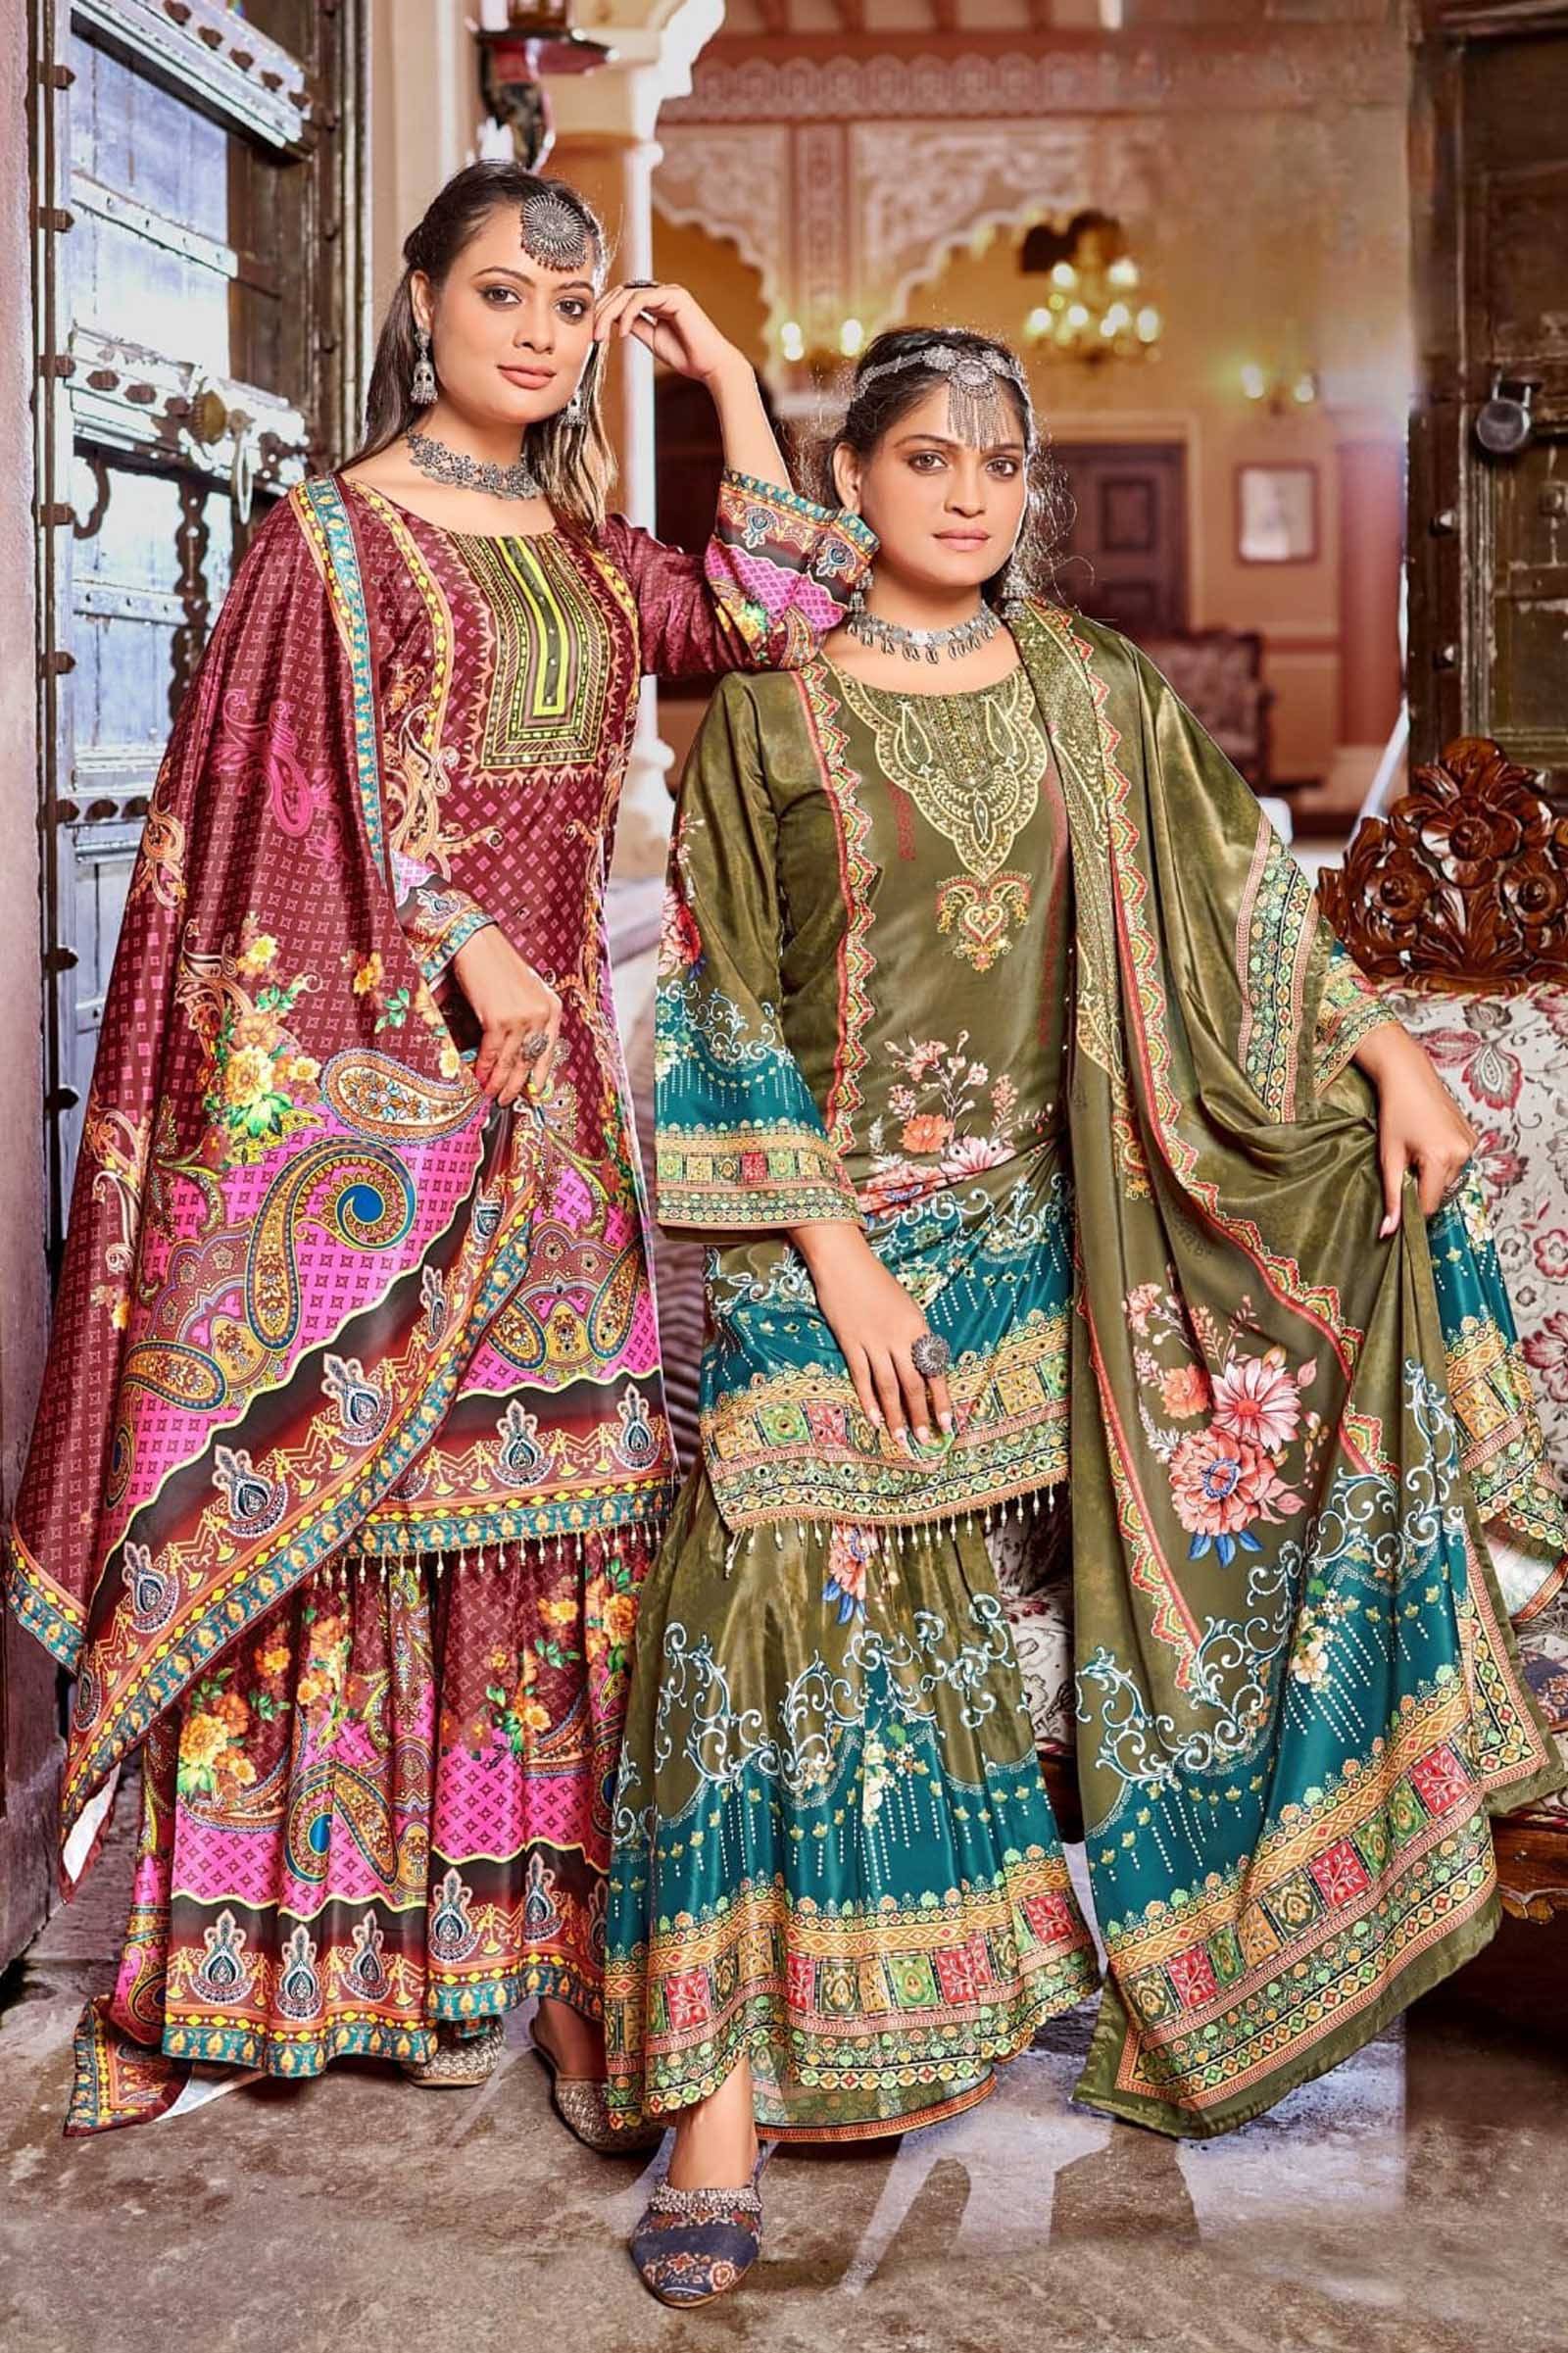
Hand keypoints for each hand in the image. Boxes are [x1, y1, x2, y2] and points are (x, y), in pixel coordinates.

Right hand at [450, 925, 560, 1106]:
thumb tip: (518, 1051)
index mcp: (551, 1007)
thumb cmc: (497, 966)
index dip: (539, 1073)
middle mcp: (540, 1014)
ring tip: (492, 1095)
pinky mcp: (499, 1020)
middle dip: (517, 1083)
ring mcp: (521, 1018)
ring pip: (511, 1060)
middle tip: (507, 1099)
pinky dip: (485, 1068)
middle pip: (530, 1058)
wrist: (477, 945)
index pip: (548, 1048)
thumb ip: (527, 1018)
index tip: (534, 1092)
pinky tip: (480, 1078)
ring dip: (500, 1081)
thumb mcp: (525, 991)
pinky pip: (493, 1053)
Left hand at [592, 280, 742, 386]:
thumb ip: (636, 325)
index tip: (594, 332)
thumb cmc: (687, 356)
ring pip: (629, 294)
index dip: (606, 312)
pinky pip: (641, 299)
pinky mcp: (675, 296)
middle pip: (623, 293)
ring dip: (610, 314)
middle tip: (593, 334)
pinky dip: (628, 315)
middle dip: (603, 312)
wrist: (710, 366)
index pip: (624, 299)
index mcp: (658, 302)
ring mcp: (670, 292)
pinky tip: (623, 332)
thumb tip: (614, 320)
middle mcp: (664, 293)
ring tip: (602, 336)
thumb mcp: (652, 339)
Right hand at [792, 1222, 952, 1448]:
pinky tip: (874, 1419)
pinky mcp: (850, 1342)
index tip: (948, 1424)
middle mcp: (898, 1337)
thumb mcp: (905, 1306)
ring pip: (888, 1386)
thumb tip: (919, 1366)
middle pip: (912, 1384)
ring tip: (901, 1439)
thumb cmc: (876, 1281)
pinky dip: (868, 1400)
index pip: (934, 1370)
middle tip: (926, 1440)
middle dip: (920, 1415)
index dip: (941, 1400)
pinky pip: (862, 1377)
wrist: (844, 1262)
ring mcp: (873, 1341)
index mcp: (917, 1327)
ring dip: (896, 1415)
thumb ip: (912, 1336)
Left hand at [1355, 1023, 1478, 1233]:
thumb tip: (1388, 1232)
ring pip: (1449, 1177)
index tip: (1400, 1198)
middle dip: (1421, 1185)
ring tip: (1417, 1148)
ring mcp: (1470, 1144)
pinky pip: (1457, 1161)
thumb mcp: (1388, 1157)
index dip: (1413, 1207)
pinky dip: (1443, 1159)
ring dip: (1432, 1172)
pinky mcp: (1472, 1136)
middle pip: (1440, 1191)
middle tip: (1405, 1161)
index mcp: (1440, 1159)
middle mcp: (1461, 1153)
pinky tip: (1429, 1140)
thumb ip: (1391, 1197)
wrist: (1409, 1075)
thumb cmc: (1395, 1112)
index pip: (1430, 1204)